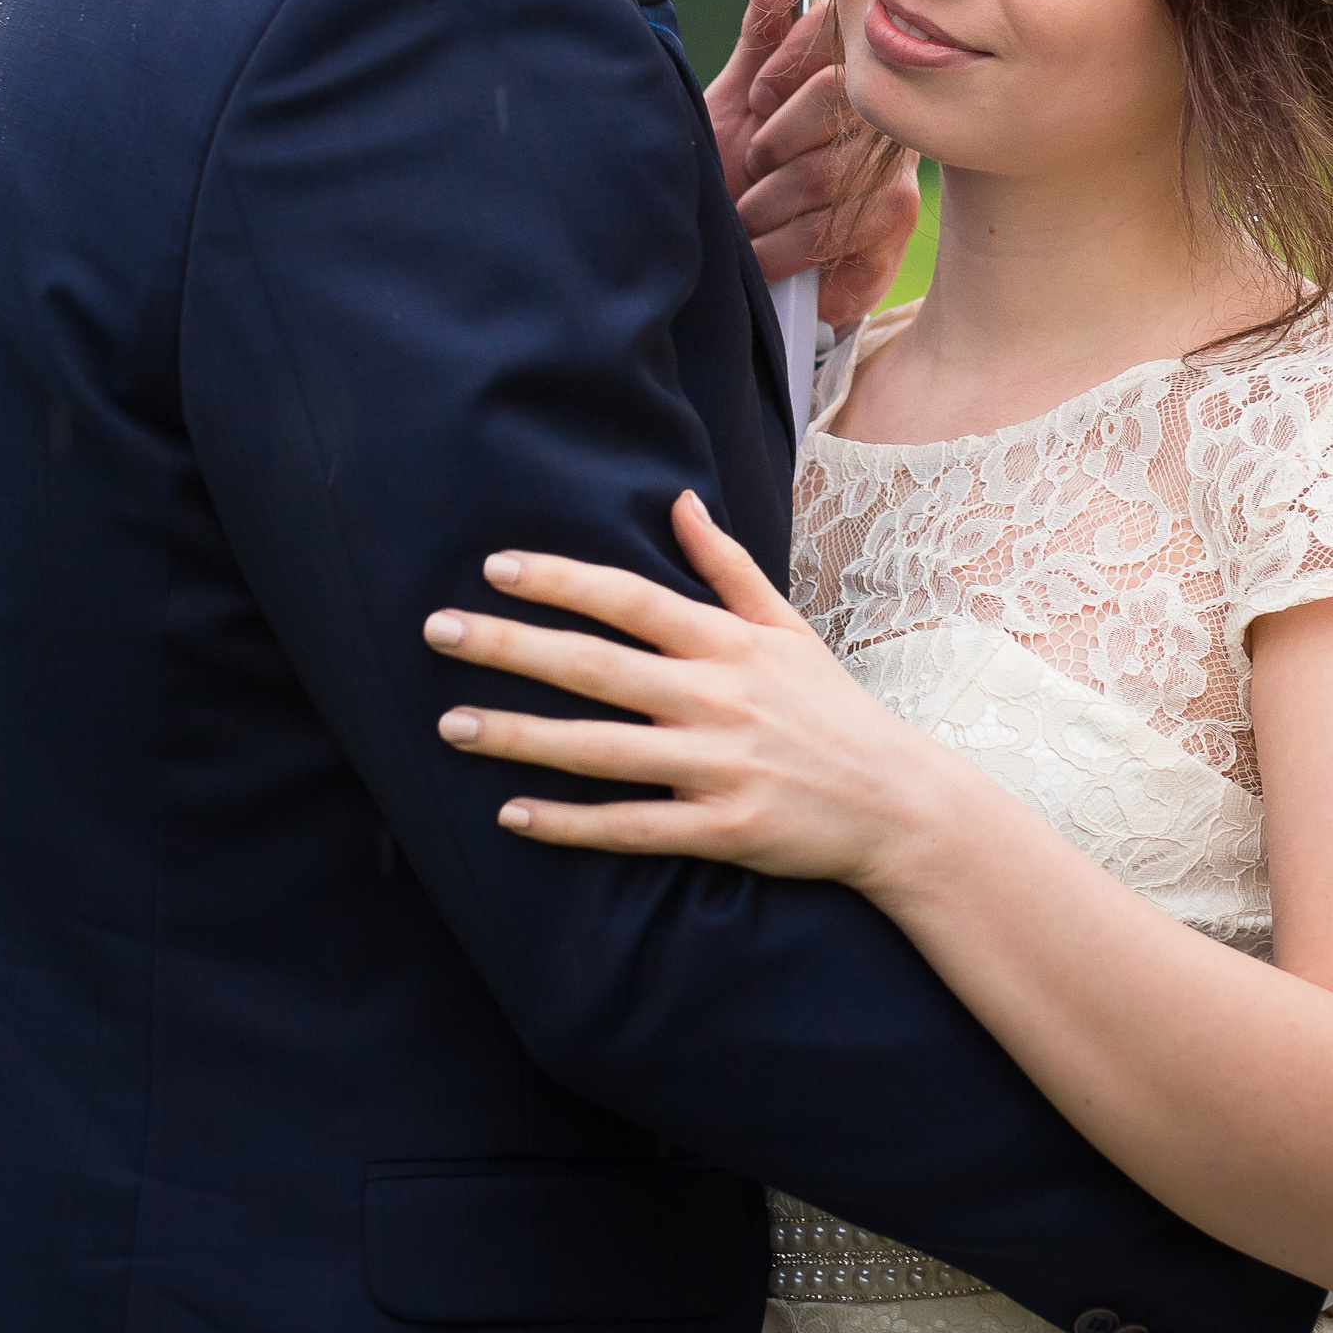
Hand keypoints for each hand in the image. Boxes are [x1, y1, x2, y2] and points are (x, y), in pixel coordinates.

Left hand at [423, 492, 952, 880]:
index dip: (560, 579)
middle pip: (597, 667)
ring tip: (449, 726)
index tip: (494, 566)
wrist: (896, 802)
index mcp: (730, 644)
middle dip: (511, 647)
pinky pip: (630, 827)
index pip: (630, 598)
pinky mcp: (722, 830)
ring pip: (600, 750)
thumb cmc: (830, 708)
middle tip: (436, 631)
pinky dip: (569, 823)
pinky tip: (511, 814)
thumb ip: (726, 567)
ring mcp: (718, 766)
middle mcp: (718, 698)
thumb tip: (678, 502)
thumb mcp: (787, 626)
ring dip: (519, 736)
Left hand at [700, 0, 919, 326]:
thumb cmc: (740, 174)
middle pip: (834, 112)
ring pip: (827, 181)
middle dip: (770, 150)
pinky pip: (838, 241)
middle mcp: (888, 134)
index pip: (839, 50)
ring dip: (768, 210)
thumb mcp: (736, 100)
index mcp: (857, 90)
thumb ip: (761, 34)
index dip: (785, 74)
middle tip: (748, 171)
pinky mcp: (888, 248)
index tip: (753, 101)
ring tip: (748, 220)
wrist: (737, 263)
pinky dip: (785, 255)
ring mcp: (895, 190)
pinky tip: (769, 257)